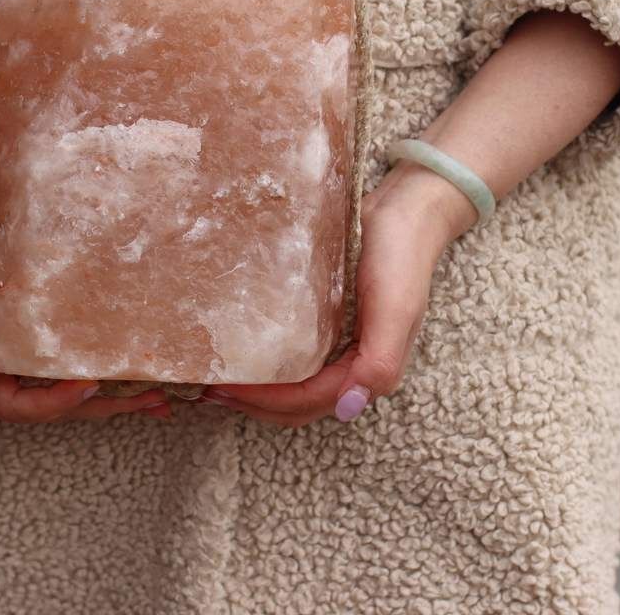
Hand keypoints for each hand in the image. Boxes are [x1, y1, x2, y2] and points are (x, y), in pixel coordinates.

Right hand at [0, 235, 171, 421]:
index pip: (26, 407)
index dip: (60, 401)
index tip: (91, 385)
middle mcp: (3, 387)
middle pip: (61, 408)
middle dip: (107, 407)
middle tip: (155, 399)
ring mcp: (20, 371)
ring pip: (72, 391)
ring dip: (116, 394)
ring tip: (161, 392)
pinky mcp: (33, 351)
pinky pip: (71, 366)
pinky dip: (102, 368)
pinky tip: (134, 365)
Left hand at [192, 162, 475, 426]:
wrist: (407, 210)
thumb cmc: (401, 257)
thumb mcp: (397, 308)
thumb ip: (380, 361)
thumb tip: (347, 409)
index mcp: (370, 368)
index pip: (310, 399)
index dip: (268, 401)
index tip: (225, 388)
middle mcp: (355, 364)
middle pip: (301, 405)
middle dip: (257, 405)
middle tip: (211, 391)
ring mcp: (343, 344)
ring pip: (298, 386)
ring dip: (261, 392)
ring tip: (220, 379)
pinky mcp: (331, 322)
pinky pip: (298, 356)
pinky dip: (271, 365)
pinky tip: (246, 349)